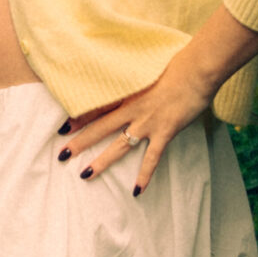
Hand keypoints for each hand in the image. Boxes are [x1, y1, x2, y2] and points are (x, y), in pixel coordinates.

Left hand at [61, 10, 257, 194]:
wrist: (196, 70)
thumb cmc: (176, 65)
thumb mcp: (149, 70)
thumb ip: (139, 80)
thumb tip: (136, 83)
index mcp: (127, 93)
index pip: (97, 107)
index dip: (79, 119)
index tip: (62, 128)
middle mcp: (132, 109)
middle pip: (100, 128)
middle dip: (79, 142)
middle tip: (61, 155)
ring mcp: (147, 122)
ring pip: (118, 145)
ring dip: (102, 161)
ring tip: (85, 175)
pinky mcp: (164, 132)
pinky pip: (151, 157)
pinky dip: (144, 175)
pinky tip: (136, 191)